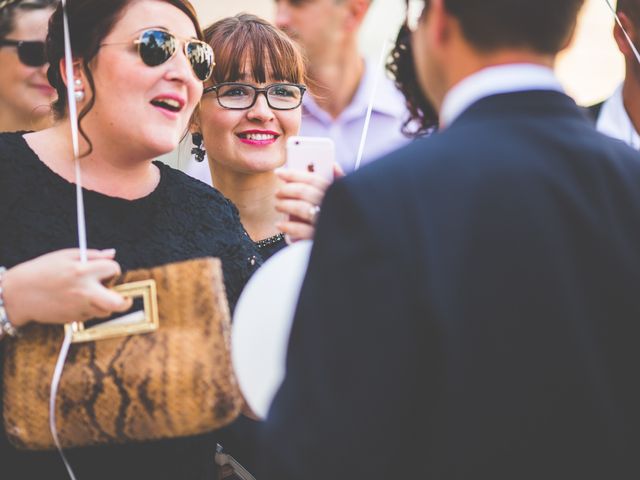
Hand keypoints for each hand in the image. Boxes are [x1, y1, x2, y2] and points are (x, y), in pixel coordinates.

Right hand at [2, 249, 130, 327]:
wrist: (18, 294)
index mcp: (83, 271)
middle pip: (118, 302)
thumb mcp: (65, 256)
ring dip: (106, 304)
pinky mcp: (73, 318)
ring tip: (93, 295)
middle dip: (126, 301)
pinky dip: (90, 309)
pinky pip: (90, 315)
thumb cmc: (41, 271)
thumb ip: (92, 255)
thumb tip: (112, 254)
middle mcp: (84, 291)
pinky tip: (77, 301)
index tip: (108, 271)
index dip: (113, 269)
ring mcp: (79, 307)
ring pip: (105, 311)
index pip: (114, 269)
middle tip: (126, 298)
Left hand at [275, 164, 342, 241]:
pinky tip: (281, 225)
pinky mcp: (320, 239)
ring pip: (301, 209)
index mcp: (337, 194)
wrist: (356, 242)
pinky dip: (288, 226)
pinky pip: (301, 230)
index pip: (313, 179)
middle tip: (278, 192)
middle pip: (305, 192)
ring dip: (285, 205)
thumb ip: (341, 181)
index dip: (294, 174)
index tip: (279, 172)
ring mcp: (326, 223)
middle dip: (287, 190)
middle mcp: (332, 206)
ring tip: (278, 206)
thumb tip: (333, 164)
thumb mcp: (349, 196)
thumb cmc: (349, 216)